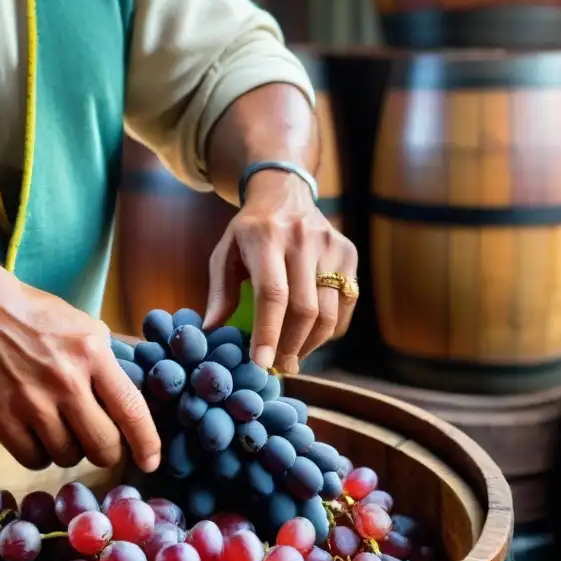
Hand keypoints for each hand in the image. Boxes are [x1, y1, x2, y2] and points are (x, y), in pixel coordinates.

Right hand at [0, 244, 160, 472]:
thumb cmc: (26, 316)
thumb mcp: (78, 324)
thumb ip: (106, 359)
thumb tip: (132, 395)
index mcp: (92, 353)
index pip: (132, 410)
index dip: (147, 444)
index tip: (150, 462)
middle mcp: (66, 381)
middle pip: (104, 446)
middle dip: (105, 451)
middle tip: (94, 441)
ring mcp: (32, 403)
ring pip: (68, 456)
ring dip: (66, 449)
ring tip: (53, 425)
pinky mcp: (1, 419)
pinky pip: (34, 459)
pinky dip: (37, 453)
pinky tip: (32, 433)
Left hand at [203, 169, 357, 373]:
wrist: (286, 192)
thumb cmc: (249, 231)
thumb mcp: (225, 252)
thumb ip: (220, 292)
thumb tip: (212, 331)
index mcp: (266, 238)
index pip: (272, 294)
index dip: (268, 332)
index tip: (261, 364)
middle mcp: (303, 239)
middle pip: (305, 309)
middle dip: (290, 347)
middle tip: (277, 368)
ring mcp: (331, 246)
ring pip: (329, 312)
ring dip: (310, 344)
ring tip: (292, 357)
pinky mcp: (349, 253)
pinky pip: (345, 305)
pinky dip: (329, 330)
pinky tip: (310, 336)